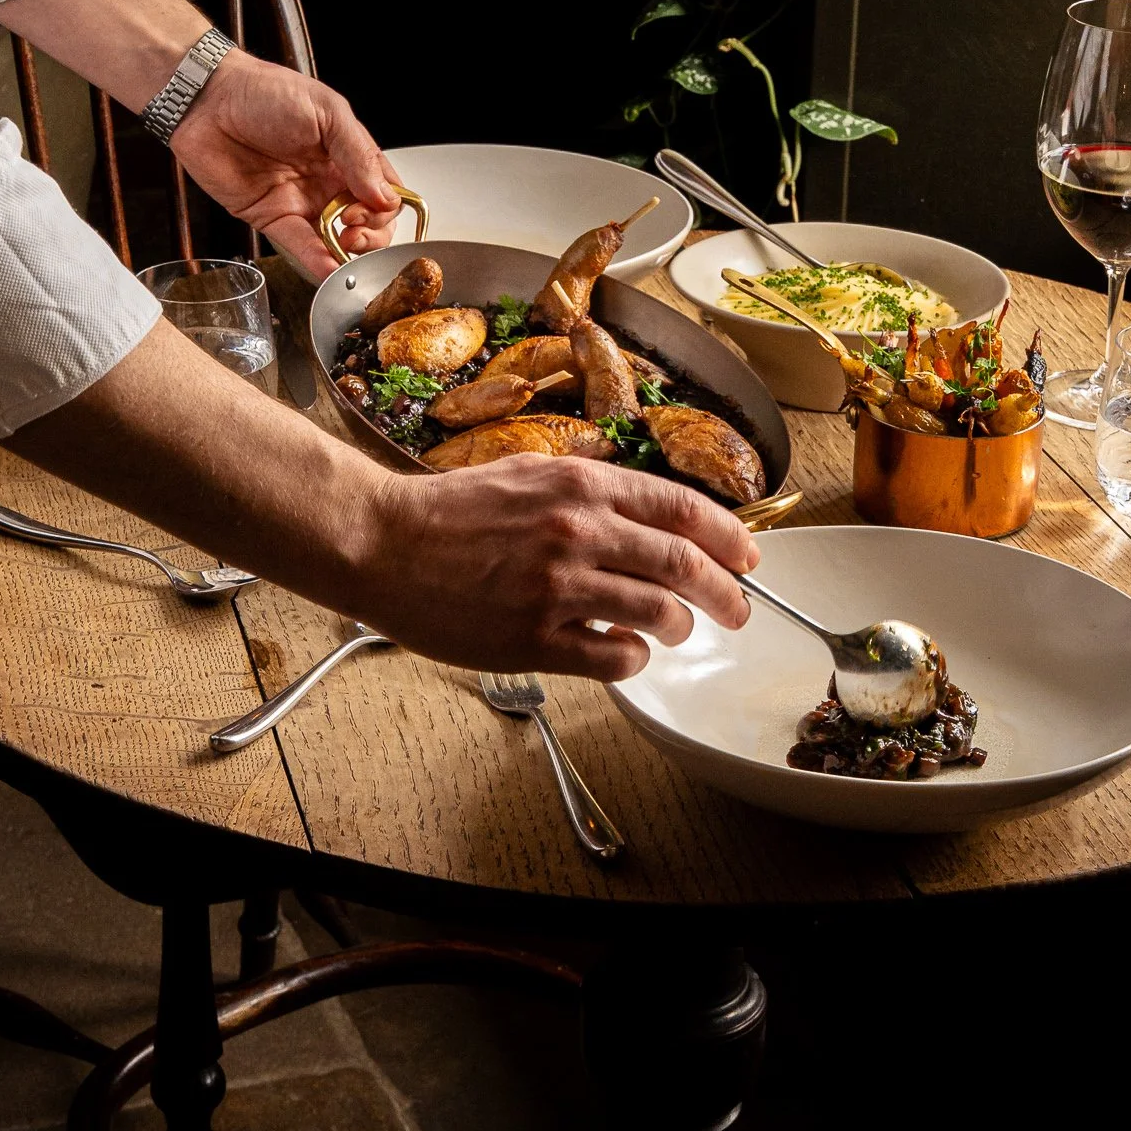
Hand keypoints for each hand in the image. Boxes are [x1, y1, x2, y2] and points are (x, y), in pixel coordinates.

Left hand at [170, 52, 398, 277]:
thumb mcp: (327, 111)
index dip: (387, 205)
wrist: (209, 101)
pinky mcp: (273, 217)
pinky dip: (318, 262)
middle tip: (356, 226)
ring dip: (350, 252)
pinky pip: (300, 246)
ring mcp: (303, 201)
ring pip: (338, 240)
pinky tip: (331, 270)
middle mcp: (330, 181)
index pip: (385, 190)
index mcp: (348, 153)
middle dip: (373, 232)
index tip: (375, 205)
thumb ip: (358, 153)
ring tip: (346, 246)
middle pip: (369, 221)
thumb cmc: (266, 92)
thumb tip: (385, 196)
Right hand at [353, 455, 757, 679]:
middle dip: (725, 593)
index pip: (681, 509)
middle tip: (737, 610)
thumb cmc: (447, 511)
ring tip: (679, 631)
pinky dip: (635, 658)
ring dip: (681, 627)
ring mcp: (558, 586)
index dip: (729, 536)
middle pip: (684, 562)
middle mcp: (579, 530)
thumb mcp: (527, 472)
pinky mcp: (534, 637)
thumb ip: (586, 489)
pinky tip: (629, 652)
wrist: (383, 542)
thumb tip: (637, 511)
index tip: (747, 558)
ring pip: (658, 612)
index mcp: (580, 484)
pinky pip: (613, 656)